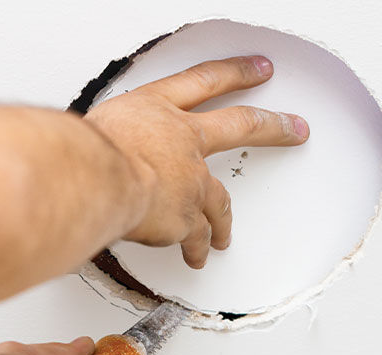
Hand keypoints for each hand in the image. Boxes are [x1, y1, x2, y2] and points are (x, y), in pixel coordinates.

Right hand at [85, 55, 309, 268]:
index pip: (203, 81)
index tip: (258, 70)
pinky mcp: (187, 218)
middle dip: (273, 127)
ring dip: (224, 221)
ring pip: (220, 202)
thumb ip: (116, 138)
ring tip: (225, 236)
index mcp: (158, 109)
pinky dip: (195, 250)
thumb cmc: (86, 151)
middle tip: (294, 128)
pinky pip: (195, 238)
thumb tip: (108, 150)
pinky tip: (196, 257)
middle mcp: (184, 140)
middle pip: (241, 125)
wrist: (95, 179)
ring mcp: (191, 180)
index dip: (234, 73)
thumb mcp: (99, 127)